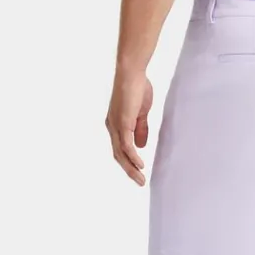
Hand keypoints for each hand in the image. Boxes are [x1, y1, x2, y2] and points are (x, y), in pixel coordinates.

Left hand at [106, 69, 153, 185]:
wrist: (132, 73)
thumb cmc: (137, 88)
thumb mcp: (141, 113)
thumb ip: (141, 129)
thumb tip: (141, 146)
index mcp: (116, 124)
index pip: (120, 148)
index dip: (129, 161)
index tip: (139, 171)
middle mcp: (113, 127)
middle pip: (118, 155)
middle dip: (129, 170)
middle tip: (140, 181)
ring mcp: (116, 126)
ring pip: (121, 154)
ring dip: (131, 168)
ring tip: (141, 179)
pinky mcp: (122, 123)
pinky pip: (126, 145)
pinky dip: (132, 157)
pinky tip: (140, 165)